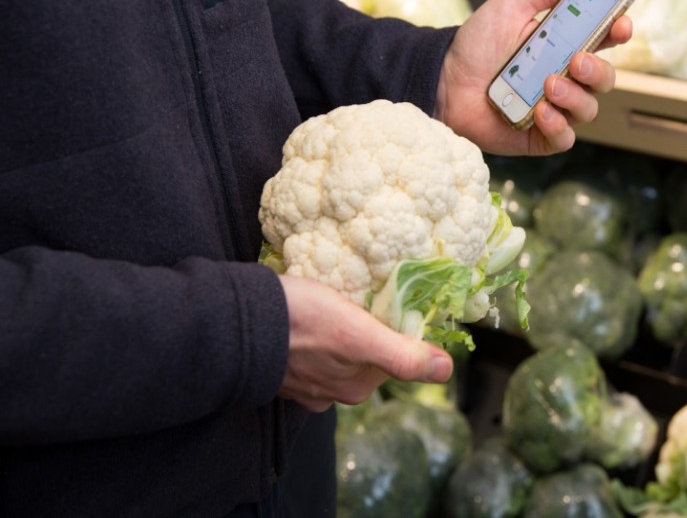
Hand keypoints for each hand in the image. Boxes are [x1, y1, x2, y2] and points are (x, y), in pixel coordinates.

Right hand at [276, 275, 452, 411]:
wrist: (233, 323)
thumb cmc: (300, 323)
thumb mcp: (359, 334)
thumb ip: (402, 355)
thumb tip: (446, 369)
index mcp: (356, 388)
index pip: (393, 357)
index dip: (395, 329)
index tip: (389, 303)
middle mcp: (331, 394)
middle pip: (365, 356)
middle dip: (366, 330)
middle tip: (358, 298)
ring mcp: (303, 383)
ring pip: (336, 353)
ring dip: (338, 332)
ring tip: (330, 305)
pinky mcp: (279, 369)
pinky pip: (308, 350)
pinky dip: (312, 335)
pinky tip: (307, 317)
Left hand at [436, 0, 632, 155]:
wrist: (443, 78)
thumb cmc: (478, 43)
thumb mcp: (512, 6)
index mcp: (566, 44)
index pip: (605, 39)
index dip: (619, 32)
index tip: (621, 25)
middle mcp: (566, 77)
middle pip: (605, 78)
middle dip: (598, 70)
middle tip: (577, 59)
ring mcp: (555, 108)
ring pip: (588, 108)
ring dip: (574, 96)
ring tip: (547, 84)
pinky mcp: (540, 135)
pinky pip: (565, 137)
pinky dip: (557, 125)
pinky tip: (540, 111)